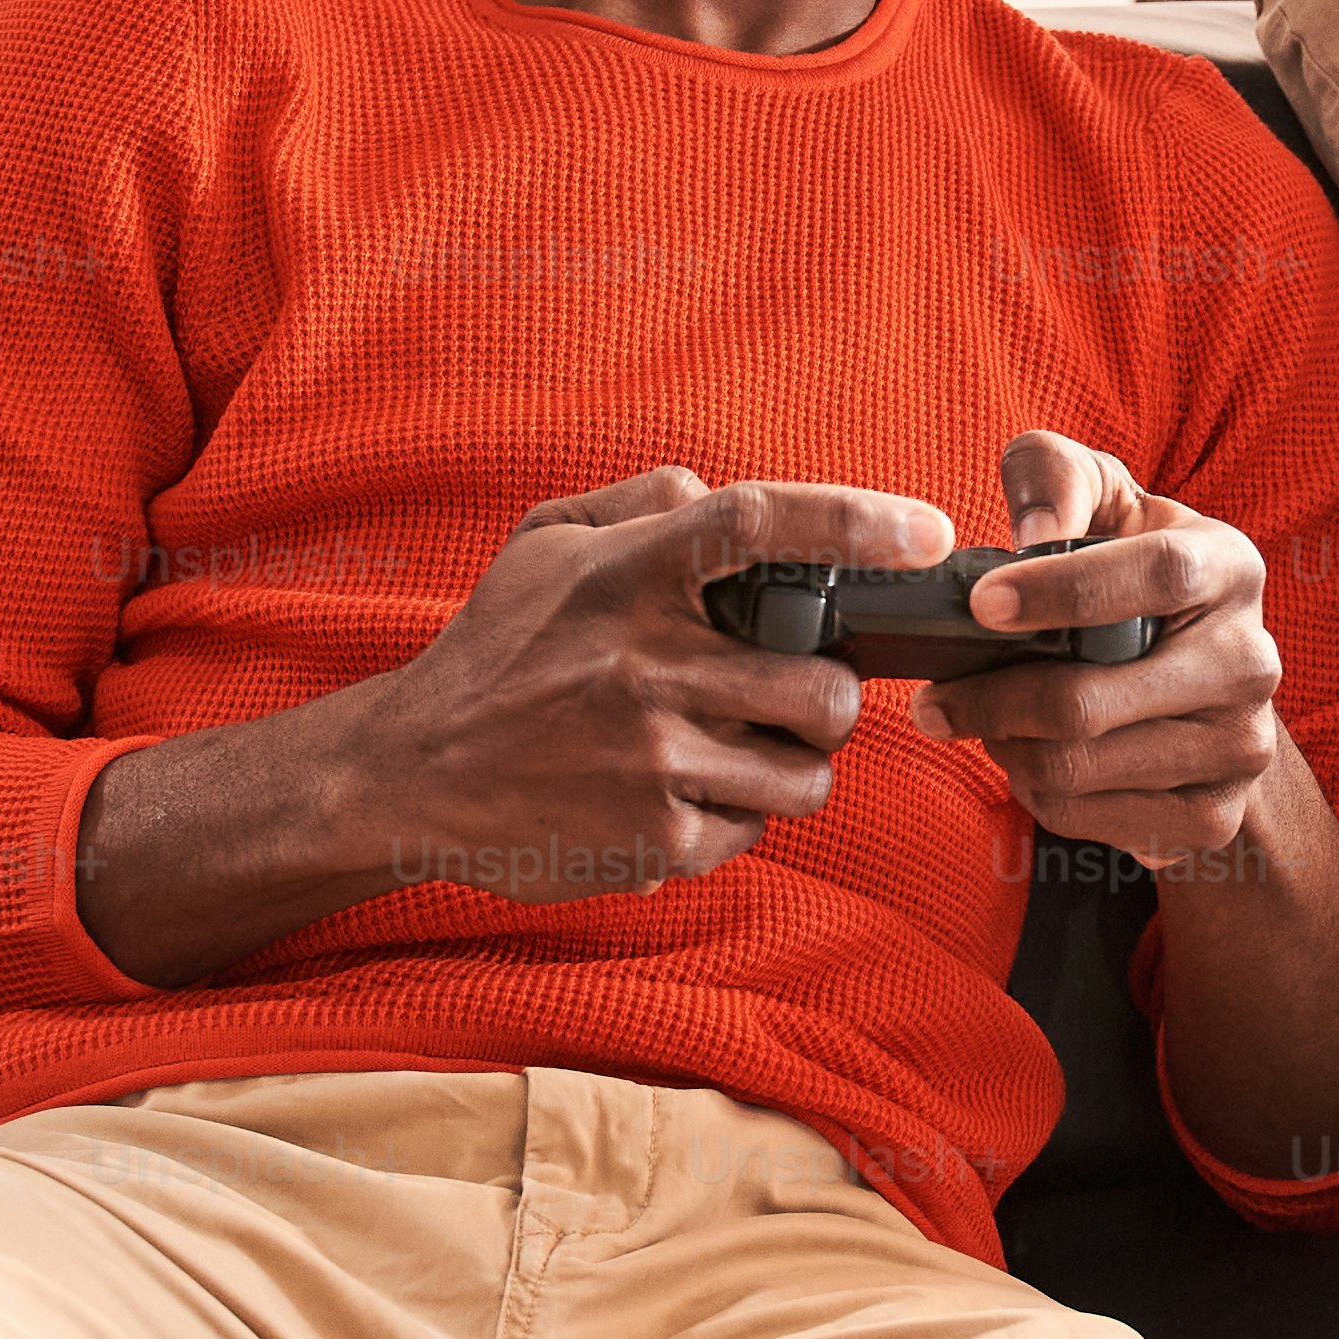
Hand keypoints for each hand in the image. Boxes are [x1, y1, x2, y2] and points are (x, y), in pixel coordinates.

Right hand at [335, 468, 948, 906]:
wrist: (411, 772)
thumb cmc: (495, 649)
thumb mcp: (547, 544)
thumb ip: (644, 503)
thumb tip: (724, 496)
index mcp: (627, 577)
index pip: (760, 526)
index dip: (857, 524)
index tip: (928, 533)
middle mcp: (647, 667)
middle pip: (826, 686)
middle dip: (831, 693)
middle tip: (794, 690)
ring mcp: (654, 762)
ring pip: (808, 772)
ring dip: (790, 761)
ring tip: (733, 745)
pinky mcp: (655, 842)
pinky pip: (754, 830)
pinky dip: (733, 814)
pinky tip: (675, 792)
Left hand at [922, 431, 1292, 873]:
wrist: (1208, 683)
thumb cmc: (1134, 574)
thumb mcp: (1105, 500)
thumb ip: (1058, 477)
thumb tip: (1033, 534)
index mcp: (1230, 568)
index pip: (1157, 574)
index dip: (1062, 589)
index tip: (980, 604)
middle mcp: (1249, 661)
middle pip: (1093, 701)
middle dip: (992, 699)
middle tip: (934, 696)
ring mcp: (1239, 747)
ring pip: (1078, 768)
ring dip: (1004, 746)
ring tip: (980, 719)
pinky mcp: (1214, 816)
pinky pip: (1087, 817)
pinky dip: (1036, 790)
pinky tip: (1028, 754)